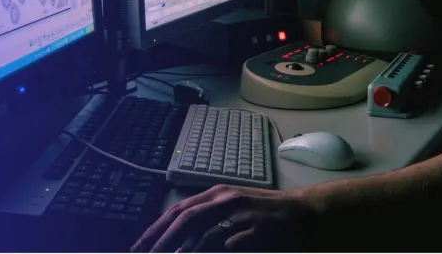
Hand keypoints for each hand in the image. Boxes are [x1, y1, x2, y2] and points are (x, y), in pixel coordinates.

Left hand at [131, 184, 319, 251]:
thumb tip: (182, 244)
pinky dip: (207, 253)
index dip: (155, 229)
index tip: (137, 247)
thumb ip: (209, 223)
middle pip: (184, 218)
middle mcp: (226, 199)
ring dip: (181, 249)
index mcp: (217, 194)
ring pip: (202, 232)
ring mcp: (241, 213)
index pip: (178, 211)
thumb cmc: (267, 214)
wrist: (304, 212)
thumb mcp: (234, 211)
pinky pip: (227, 244)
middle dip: (160, 240)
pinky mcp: (255, 229)